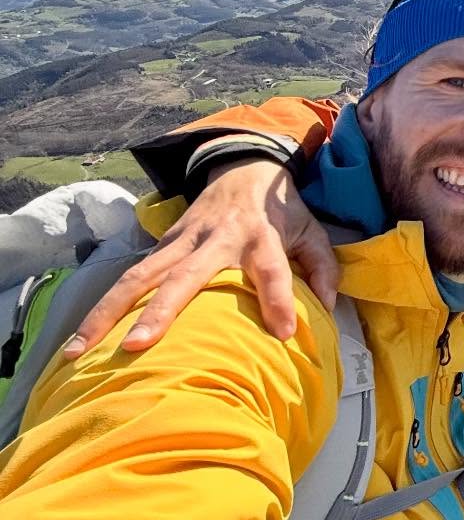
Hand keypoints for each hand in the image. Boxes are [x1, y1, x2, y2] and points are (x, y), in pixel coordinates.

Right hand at [64, 159, 338, 356]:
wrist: (245, 167)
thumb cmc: (282, 211)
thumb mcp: (312, 231)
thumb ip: (322, 269)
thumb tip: (328, 309)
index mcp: (260, 235)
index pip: (272, 268)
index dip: (280, 298)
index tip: (285, 333)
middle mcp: (215, 238)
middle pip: (184, 276)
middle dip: (160, 312)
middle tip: (138, 346)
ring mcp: (180, 241)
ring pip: (138, 278)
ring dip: (106, 314)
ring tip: (79, 352)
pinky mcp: (162, 245)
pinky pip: (129, 278)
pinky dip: (103, 308)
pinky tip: (80, 341)